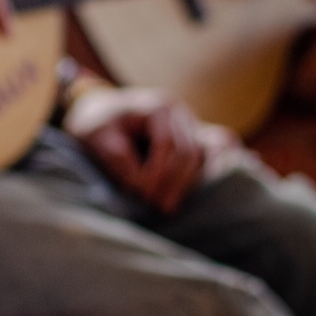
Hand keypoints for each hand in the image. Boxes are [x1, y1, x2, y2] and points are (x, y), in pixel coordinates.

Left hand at [63, 86, 235, 213]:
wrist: (101, 114)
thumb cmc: (98, 124)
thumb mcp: (96, 135)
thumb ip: (116, 157)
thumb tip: (139, 186)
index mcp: (159, 107)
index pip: (167, 144)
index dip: (156, 172)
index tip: (141, 194)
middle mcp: (182, 115)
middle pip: (189, 152)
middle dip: (173, 183)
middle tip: (156, 207)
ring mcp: (192, 127)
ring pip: (208, 154)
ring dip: (192, 183)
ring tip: (172, 207)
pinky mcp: (196, 141)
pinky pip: (219, 152)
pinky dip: (219, 169)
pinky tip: (212, 193)